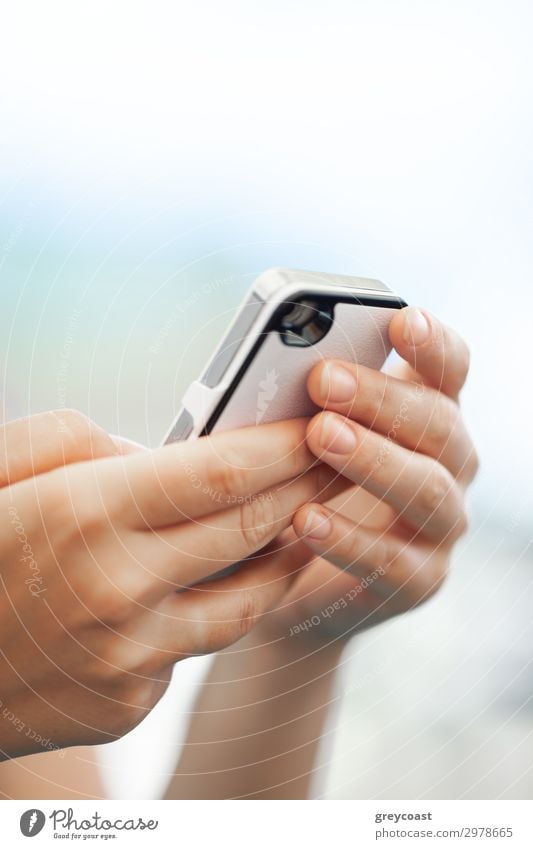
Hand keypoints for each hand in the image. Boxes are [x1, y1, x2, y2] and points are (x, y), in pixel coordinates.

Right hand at [0, 410, 339, 757]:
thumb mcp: (3, 467)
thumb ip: (81, 441)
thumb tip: (154, 453)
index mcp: (84, 515)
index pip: (222, 473)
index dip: (282, 445)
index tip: (317, 425)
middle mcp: (117, 590)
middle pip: (251, 530)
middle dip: (306, 488)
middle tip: (337, 459)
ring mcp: (127, 658)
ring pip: (246, 599)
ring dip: (289, 554)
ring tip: (313, 517)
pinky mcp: (127, 703)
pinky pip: (196, 644)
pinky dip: (221, 605)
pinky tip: (232, 578)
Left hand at [250, 307, 477, 644]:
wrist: (293, 579)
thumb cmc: (298, 483)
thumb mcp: (302, 434)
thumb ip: (305, 402)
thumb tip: (268, 362)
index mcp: (426, 413)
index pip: (449, 367)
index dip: (431, 343)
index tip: (400, 321)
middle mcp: (448, 463)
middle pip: (438, 422)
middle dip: (382, 399)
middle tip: (324, 379)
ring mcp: (441, 524)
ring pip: (428, 488)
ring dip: (373, 459)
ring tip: (318, 437)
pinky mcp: (418, 579)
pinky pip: (393, 561)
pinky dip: (350, 538)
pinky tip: (305, 518)